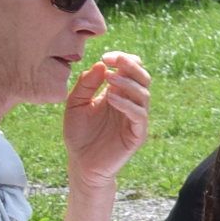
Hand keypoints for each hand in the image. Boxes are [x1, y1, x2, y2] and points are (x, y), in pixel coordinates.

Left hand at [62, 51, 150, 182]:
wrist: (81, 164)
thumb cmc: (79, 134)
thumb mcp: (75, 104)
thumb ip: (86, 84)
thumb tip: (100, 65)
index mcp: (118, 93)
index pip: (130, 71)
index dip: (123, 60)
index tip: (106, 56)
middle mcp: (130, 103)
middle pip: (143, 78)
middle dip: (130, 66)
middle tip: (113, 61)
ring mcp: (135, 119)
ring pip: (144, 94)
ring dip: (127, 83)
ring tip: (109, 78)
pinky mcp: (137, 134)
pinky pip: (139, 115)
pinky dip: (127, 104)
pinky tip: (111, 98)